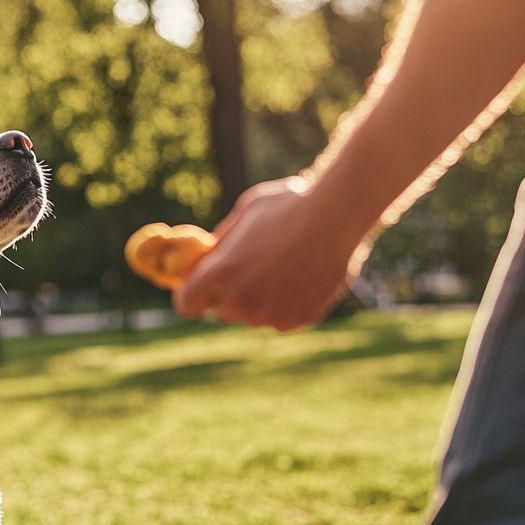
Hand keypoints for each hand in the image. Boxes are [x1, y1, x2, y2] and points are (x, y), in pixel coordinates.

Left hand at [173, 176, 359, 330]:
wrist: (338, 214)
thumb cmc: (287, 205)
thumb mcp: (244, 214)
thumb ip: (221, 243)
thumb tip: (204, 259)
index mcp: (220, 274)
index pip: (187, 304)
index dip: (191, 295)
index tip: (199, 286)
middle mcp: (240, 301)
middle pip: (222, 310)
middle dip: (229, 293)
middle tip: (250, 268)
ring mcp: (270, 314)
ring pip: (252, 315)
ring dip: (258, 300)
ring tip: (281, 266)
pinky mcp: (297, 320)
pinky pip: (280, 318)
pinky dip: (286, 303)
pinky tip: (301, 276)